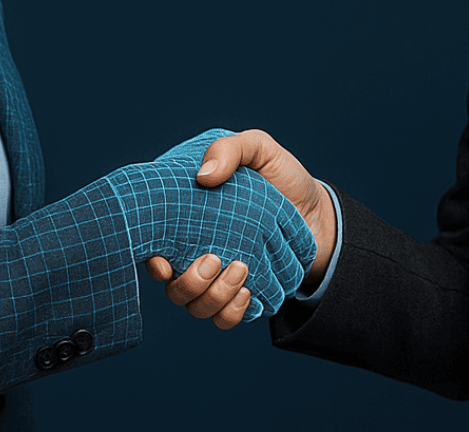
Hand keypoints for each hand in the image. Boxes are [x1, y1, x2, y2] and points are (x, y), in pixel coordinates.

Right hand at [102, 137, 314, 320]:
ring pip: (197, 307)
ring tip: (242, 268)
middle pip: (173, 288)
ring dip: (215, 296)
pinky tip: (249, 292)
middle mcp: (195, 254)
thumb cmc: (280, 177)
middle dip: (190, 282)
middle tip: (215, 259)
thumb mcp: (258, 149)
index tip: (164, 264)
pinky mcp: (241, 296)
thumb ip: (230, 149)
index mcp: (187, 220)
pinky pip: (225, 319)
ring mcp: (218, 279)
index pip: (154, 248)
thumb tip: (203, 176)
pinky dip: (232, 312)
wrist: (316, 210)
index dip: (152, 262)